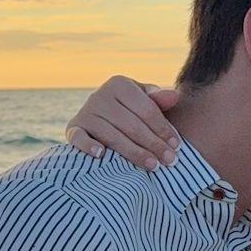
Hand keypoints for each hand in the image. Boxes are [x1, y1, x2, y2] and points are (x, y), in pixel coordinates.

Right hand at [64, 77, 181, 169]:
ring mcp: (85, 112)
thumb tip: (175, 96)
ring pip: (112, 135)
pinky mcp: (73, 128)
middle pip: (131, 124)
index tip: (176, 145)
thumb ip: (158, 100)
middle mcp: (100, 95)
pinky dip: (88, 146)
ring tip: (153, 166)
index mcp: (119, 85)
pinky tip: (100, 155)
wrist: (96, 116)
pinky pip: (79, 138)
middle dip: (153, 144)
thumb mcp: (142, 102)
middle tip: (170, 161)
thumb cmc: (128, 111)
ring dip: (134, 152)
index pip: (146, 109)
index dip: (163, 128)